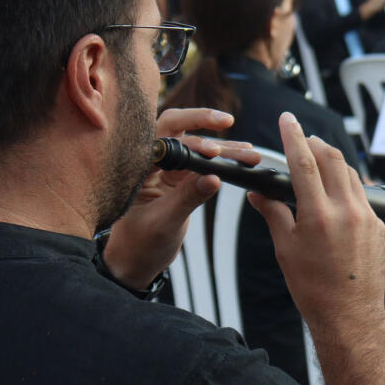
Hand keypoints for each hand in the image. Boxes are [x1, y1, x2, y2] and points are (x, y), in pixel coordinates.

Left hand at [103, 108, 261, 288]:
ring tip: (249, 153)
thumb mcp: (164, 224)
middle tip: (227, 121)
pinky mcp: (181, 178)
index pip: (163, 140)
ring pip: (196, 146)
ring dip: (223, 147)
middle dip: (203, 121)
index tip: (214, 152)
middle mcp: (151, 162)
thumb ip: (188, 199)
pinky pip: (204, 163)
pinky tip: (243, 155)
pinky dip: (224, 160)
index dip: (190, 142)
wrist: (136, 262)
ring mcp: (167, 168)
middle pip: (177, 127)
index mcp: (137, 168)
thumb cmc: (138, 245)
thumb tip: (214, 178)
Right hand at [247, 113, 384, 332]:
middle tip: (302, 137)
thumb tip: (259, 194)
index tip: (287, 119)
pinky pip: (362, 193)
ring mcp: (366, 217)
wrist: (350, 316)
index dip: (293, 137)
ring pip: (349, 174)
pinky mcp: (378, 225)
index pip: (304, 163)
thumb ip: (273, 214)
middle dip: (315, 143)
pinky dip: (347, 183)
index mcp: (319, 216)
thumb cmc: (314, 289)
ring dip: (332, 160)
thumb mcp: (286, 250)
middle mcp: (347, 211)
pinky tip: (337, 188)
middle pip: (332, 159)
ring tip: (318, 158)